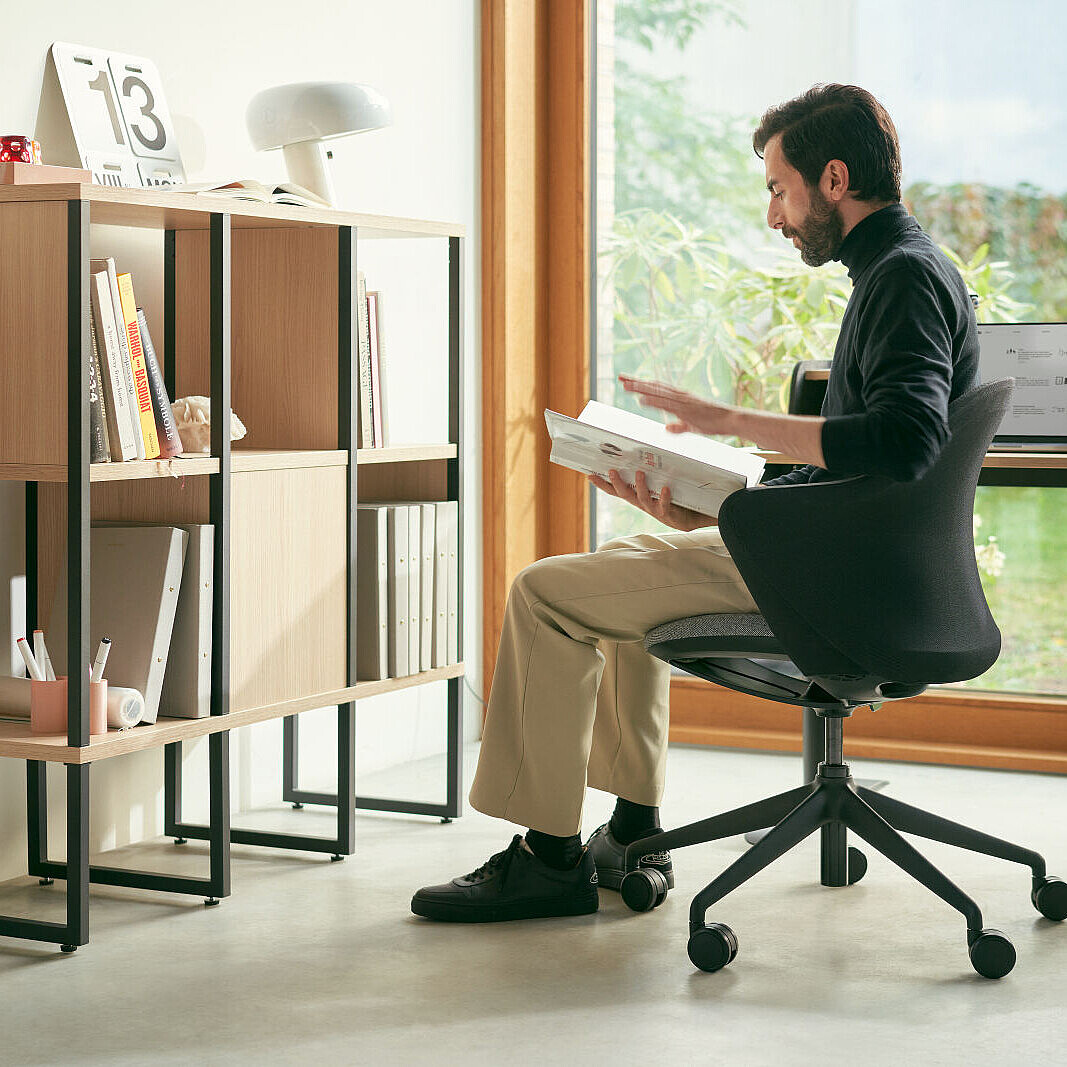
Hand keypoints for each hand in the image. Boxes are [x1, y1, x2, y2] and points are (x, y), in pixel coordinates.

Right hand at [588, 469, 715, 531]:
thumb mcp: (658, 484)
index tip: (590, 475)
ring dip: (640, 486)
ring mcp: (654, 509)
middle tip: (612, 471)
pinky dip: (664, 497)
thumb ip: (650, 473)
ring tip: (640, 473)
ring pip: (643, 498)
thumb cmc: (673, 497)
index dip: (602, 484)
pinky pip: (664, 505)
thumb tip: (642, 451)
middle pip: (625, 494)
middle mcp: (642, 503)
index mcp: (637, 497)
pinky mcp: (668, 514)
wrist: (690, 517)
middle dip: (617, 483)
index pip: (615, 491)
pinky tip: (665, 488)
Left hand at [618, 374, 737, 436]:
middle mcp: (680, 395)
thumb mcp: (692, 425)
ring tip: (626, 385)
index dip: (642, 384)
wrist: (730, 419)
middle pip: (654, 386)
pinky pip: (666, 403)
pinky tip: (641, 399)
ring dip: (641, 388)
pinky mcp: (686, 408)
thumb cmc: (715, 421)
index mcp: (681, 397)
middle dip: (637, 382)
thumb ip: (678, 426)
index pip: (658, 388)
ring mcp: (682, 400)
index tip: (629, 381)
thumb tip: (667, 427)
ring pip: (657, 391)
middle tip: (621, 378)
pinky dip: (653, 400)